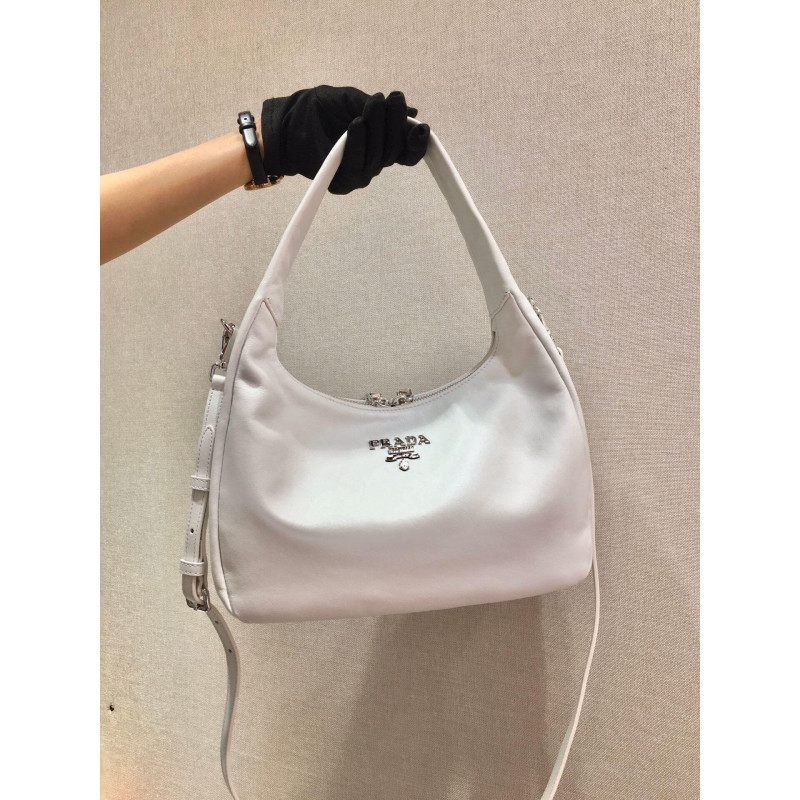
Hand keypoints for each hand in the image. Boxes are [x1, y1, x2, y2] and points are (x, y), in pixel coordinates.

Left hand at [261, 85, 429, 193]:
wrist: (288, 122)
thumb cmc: (320, 110)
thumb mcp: (354, 100)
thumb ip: (379, 108)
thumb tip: (410, 113)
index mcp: (381, 146)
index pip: (407, 151)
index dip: (416, 142)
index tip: (420, 126)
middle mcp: (374, 163)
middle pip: (395, 152)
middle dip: (394, 124)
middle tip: (390, 100)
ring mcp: (359, 175)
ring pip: (378, 159)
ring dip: (377, 131)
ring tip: (371, 108)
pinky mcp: (342, 183)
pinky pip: (355, 165)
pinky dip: (357, 145)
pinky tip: (356, 125)